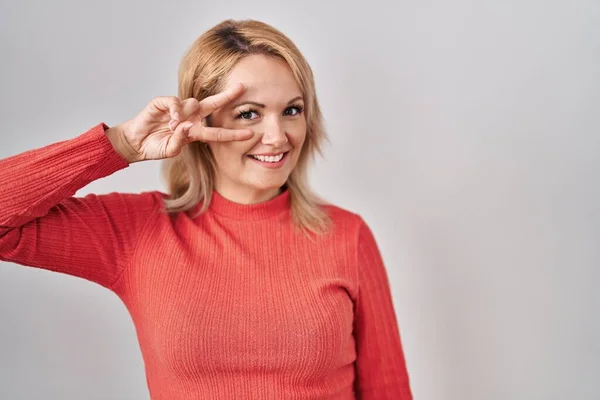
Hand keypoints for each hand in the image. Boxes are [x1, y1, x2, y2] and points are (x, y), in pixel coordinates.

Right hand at [107, 83, 252, 162]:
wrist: (135, 143)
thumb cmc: (155, 146)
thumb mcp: (171, 150)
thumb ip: (181, 140)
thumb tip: (187, 127)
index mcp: (195, 130)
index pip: (217, 131)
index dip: (232, 133)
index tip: (249, 134)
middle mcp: (190, 117)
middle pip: (213, 104)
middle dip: (227, 96)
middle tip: (241, 88)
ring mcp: (177, 109)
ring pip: (192, 103)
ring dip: (186, 116)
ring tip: (172, 127)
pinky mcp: (163, 103)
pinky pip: (174, 102)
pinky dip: (174, 110)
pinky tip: (171, 120)